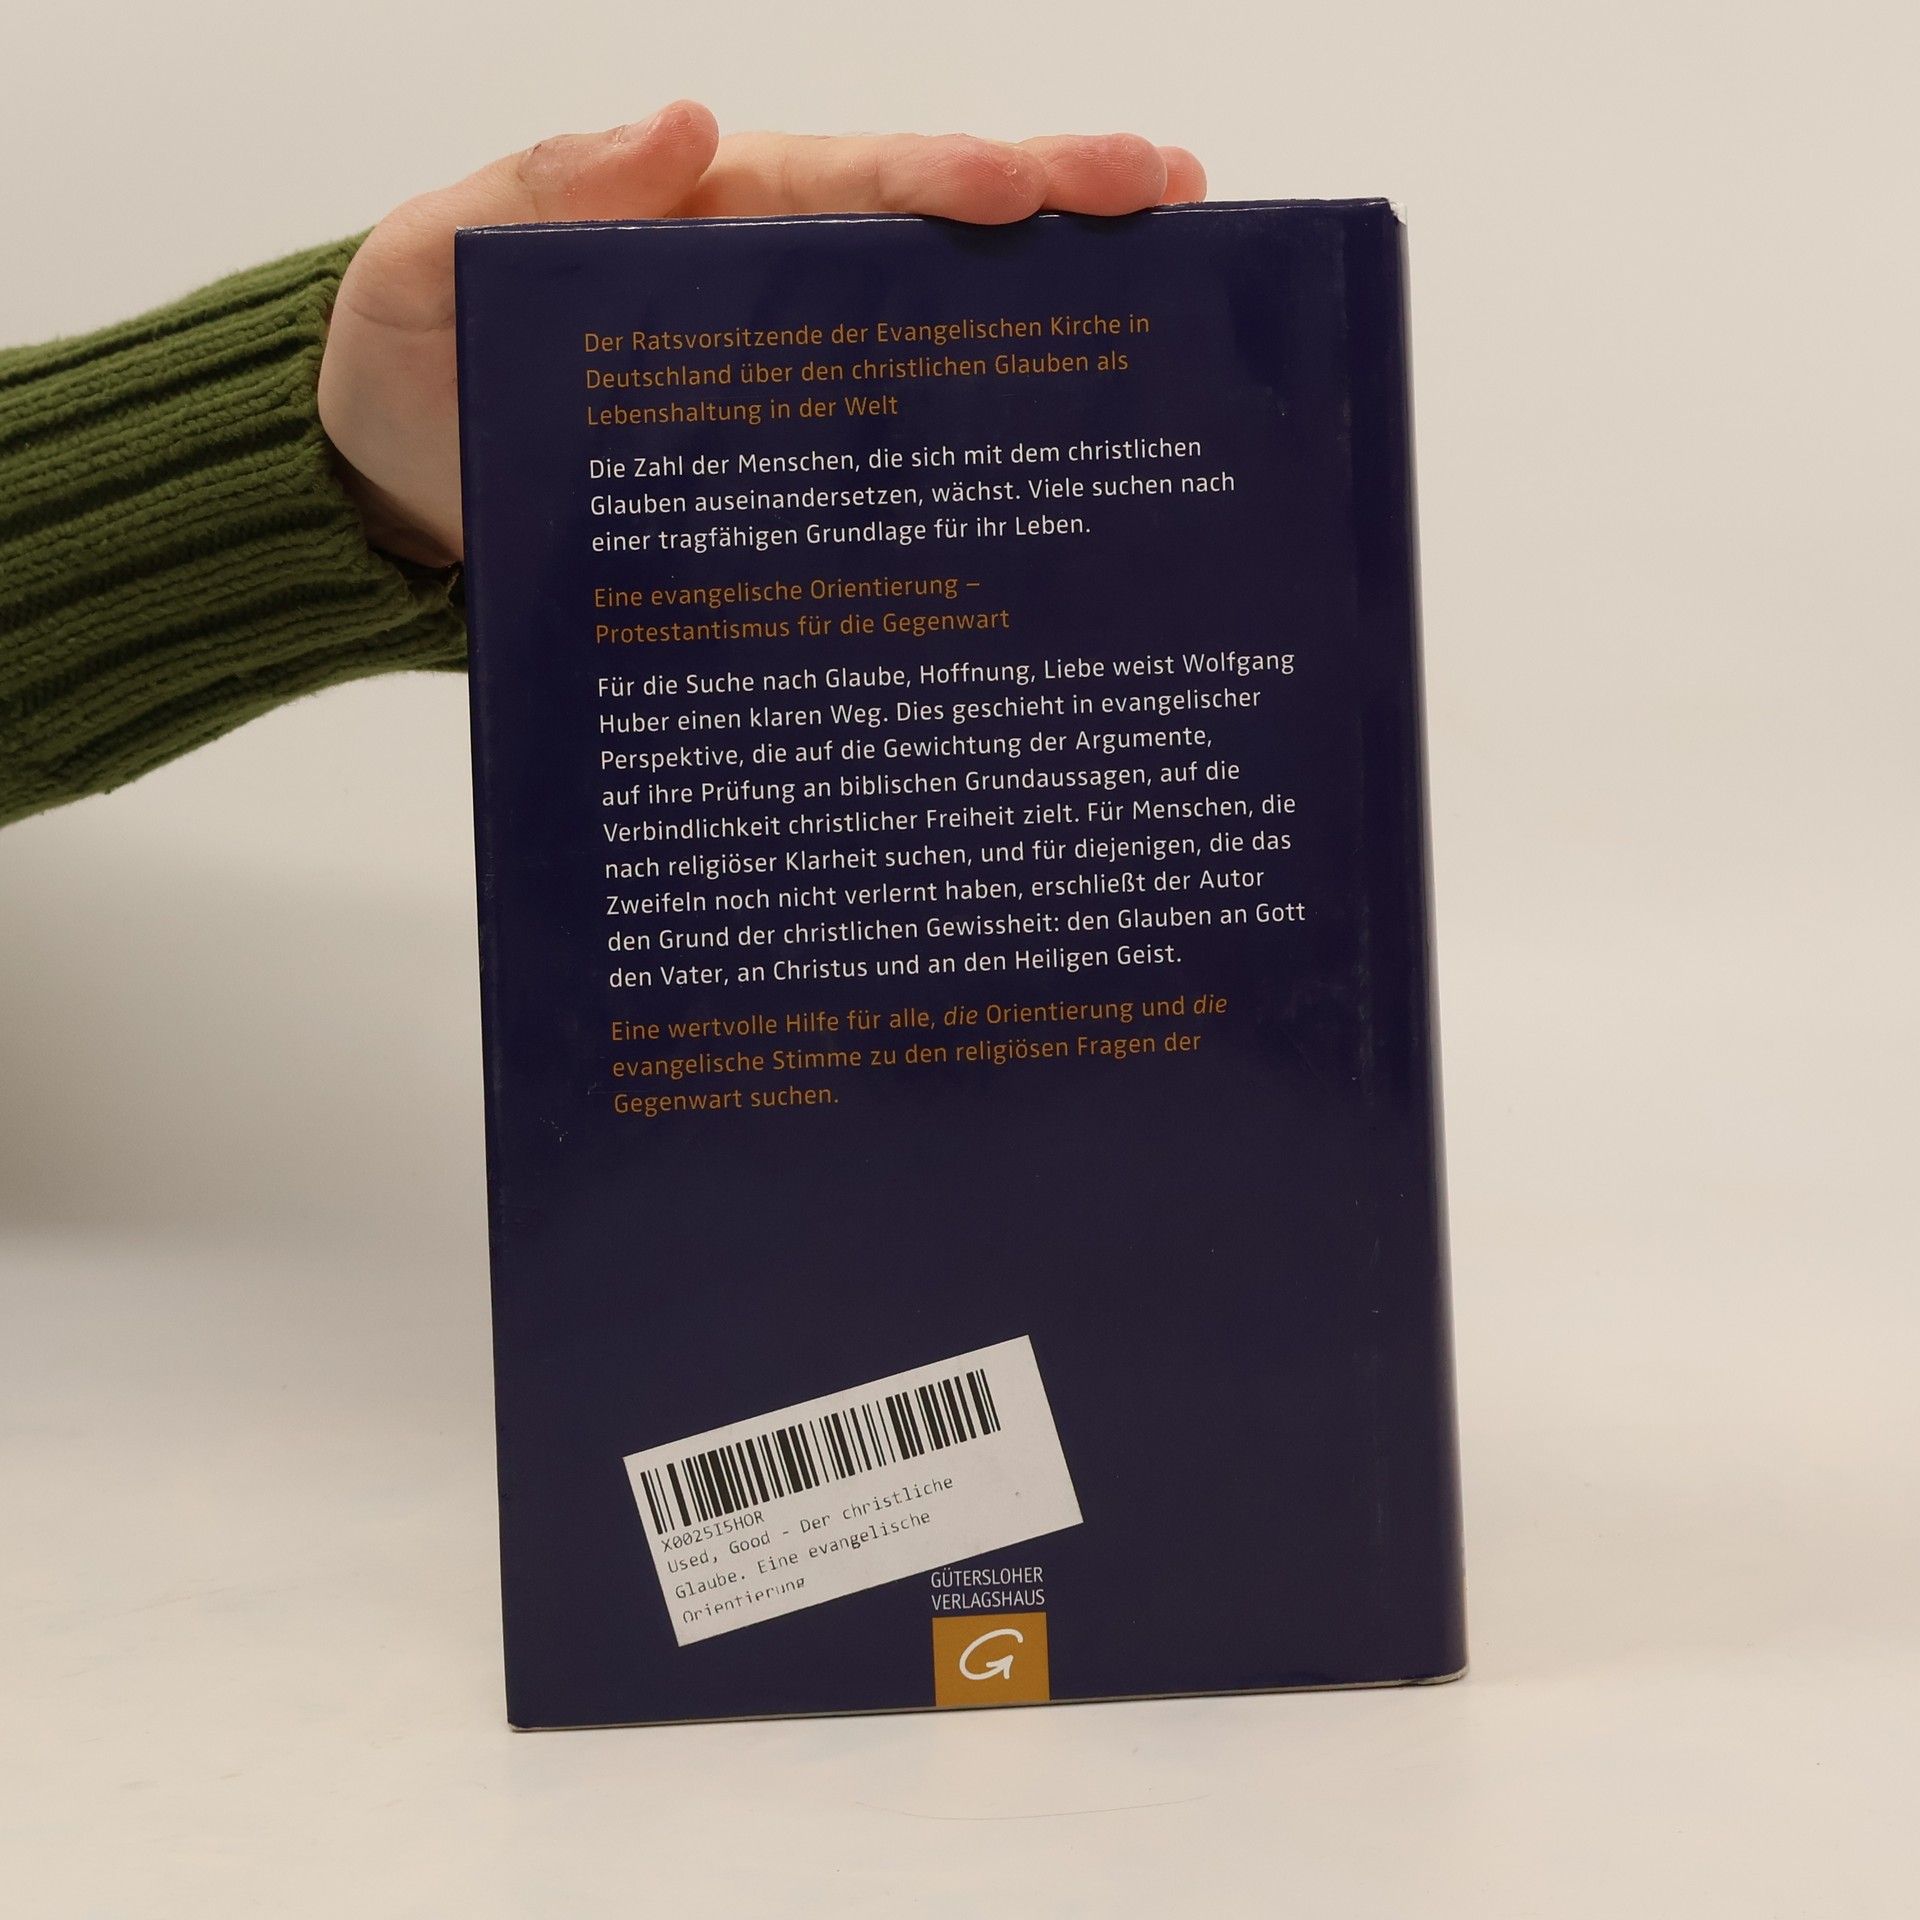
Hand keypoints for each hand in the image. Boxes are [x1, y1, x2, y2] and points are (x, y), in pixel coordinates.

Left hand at [316, 103, 1205, 566]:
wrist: (397, 495)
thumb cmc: (409, 361)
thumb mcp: (429, 261)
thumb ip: (535, 195)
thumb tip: (678, 123)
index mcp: (706, 219)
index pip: (847, 180)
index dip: (946, 177)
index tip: (1037, 185)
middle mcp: (771, 288)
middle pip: (931, 242)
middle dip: (1056, 213)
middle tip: (1177, 199)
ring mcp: (788, 383)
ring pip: (936, 338)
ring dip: (1052, 319)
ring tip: (1177, 303)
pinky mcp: (785, 474)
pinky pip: (891, 453)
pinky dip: (981, 449)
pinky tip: (1064, 463)